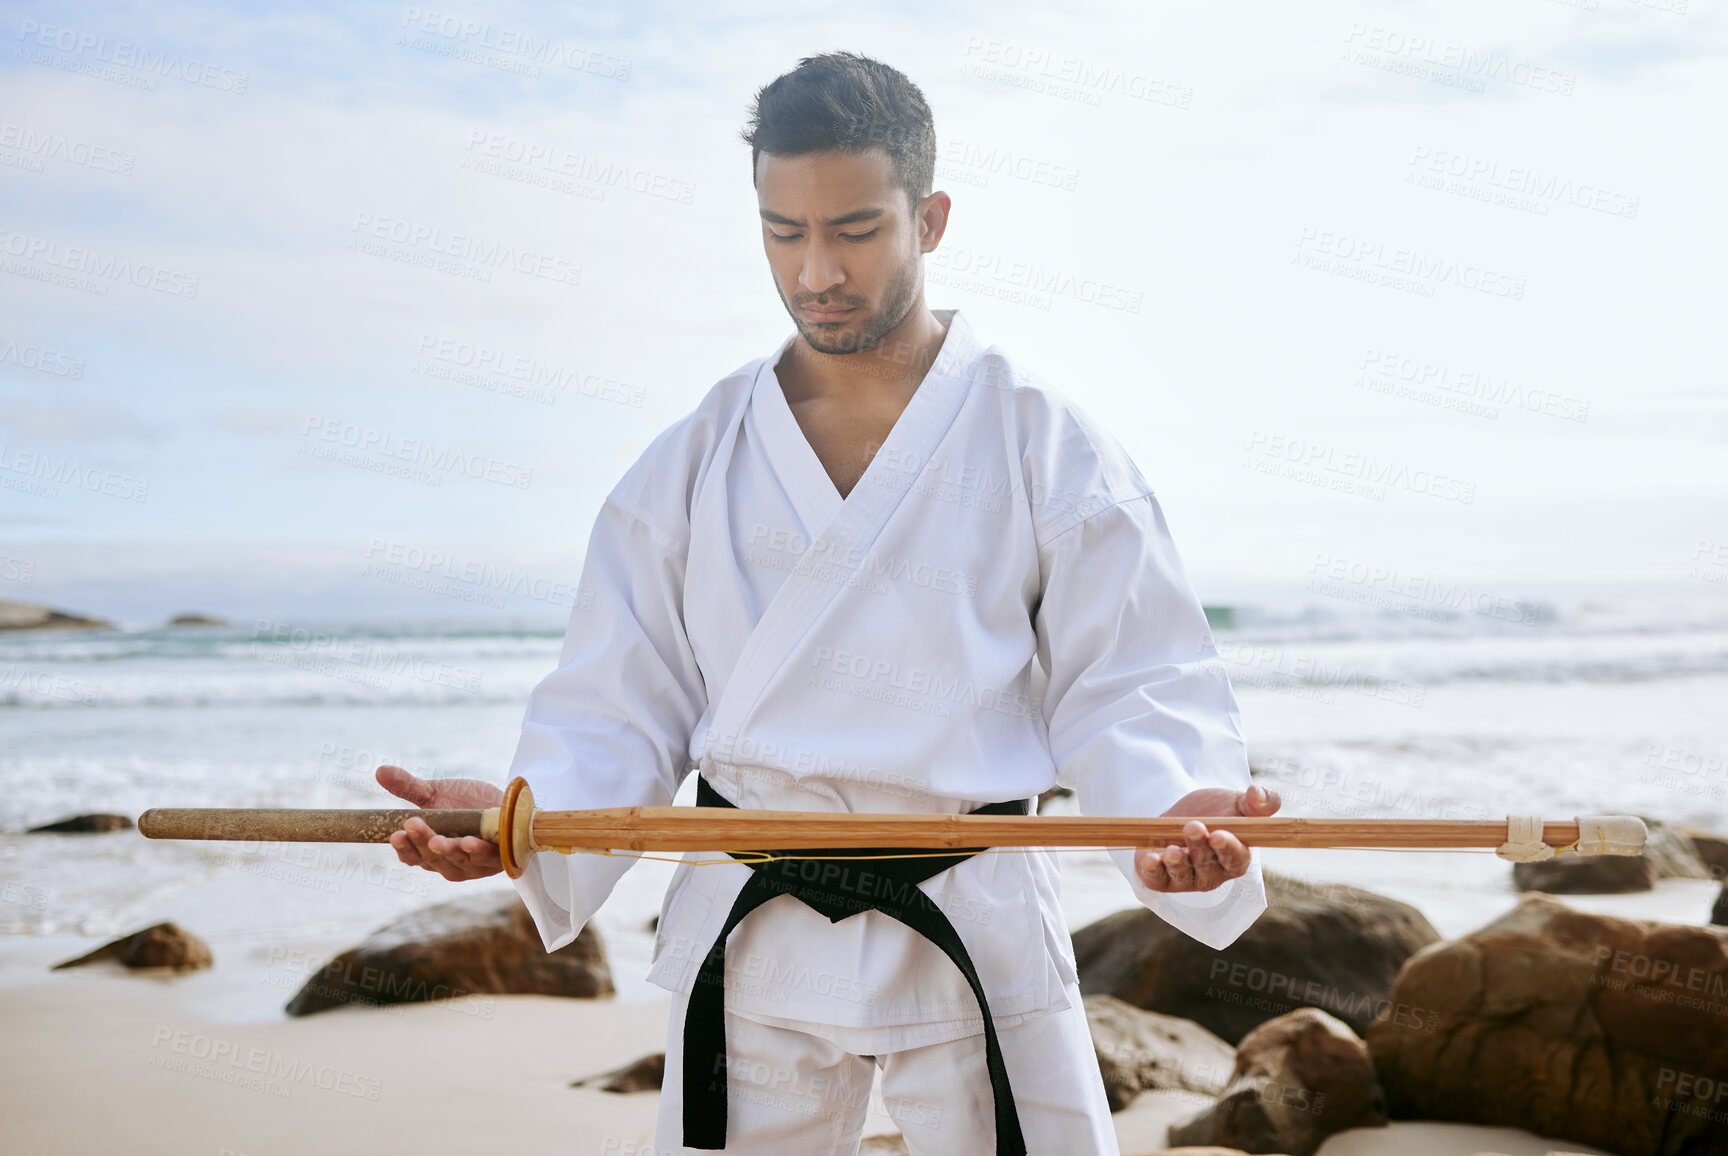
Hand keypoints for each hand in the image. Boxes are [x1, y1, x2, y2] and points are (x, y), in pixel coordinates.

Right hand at [376, 764, 505, 880]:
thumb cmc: (467, 803)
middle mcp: (450, 863)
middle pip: (432, 859)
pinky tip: (468, 842)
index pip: (412, 857)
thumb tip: (379, 771)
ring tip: (437, 839)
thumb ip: (409, 787)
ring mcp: (474, 864)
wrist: (508, 804)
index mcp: (430, 852)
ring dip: (447, 850)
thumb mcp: (436, 794)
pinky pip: (487, 858)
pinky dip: (477, 851)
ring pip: (457, 861)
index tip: (395, 834)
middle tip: (411, 825)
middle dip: (421, 842)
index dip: (404, 848)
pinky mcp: (498, 859)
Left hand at [1133, 784, 1280, 893]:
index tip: (1218, 835)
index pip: (1235, 859)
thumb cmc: (1215, 813)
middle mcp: (1212, 874)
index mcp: (1235, 858)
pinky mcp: (1162, 878)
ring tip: (1172, 849)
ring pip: (1183, 875)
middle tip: (1192, 826)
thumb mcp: (1237, 803)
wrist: (1181, 815)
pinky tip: (1151, 860)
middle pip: (1207, 865)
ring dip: (1177, 863)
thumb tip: (1257, 792)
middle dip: (1199, 847)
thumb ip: (1258, 802)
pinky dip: (1154, 871)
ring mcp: (1186, 878)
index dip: (1228, 849)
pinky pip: (1158, 879)